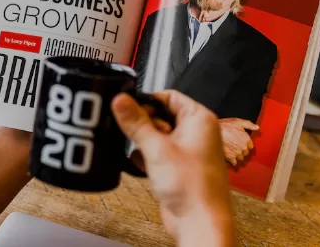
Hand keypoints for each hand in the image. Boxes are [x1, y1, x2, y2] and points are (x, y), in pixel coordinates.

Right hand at [112, 91, 235, 246]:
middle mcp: (195, 133)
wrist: (198, 223)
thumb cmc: (194, 188)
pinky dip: (146, 157)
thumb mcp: (157, 148)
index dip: (148, 101)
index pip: (169, 96)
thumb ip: (136, 122)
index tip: (128, 107)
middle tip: (135, 133)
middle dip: (144, 125)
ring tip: (142, 153)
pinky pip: (156, 153)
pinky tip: (140, 164)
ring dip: (144, 142)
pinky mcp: (177, 167)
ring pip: (157, 135)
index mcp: (199, 119)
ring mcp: (186, 150)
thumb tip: (121, 100)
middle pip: (161, 115)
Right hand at [219, 118, 258, 166]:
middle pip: (245, 153)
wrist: (212, 131)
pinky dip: (232, 161)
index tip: (240, 142)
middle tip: (234, 146)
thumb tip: (257, 127)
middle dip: (241, 150)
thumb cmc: (225, 125)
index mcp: (246, 139)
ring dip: (237, 155)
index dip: (245, 144)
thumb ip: (249, 124)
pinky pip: (234, 163)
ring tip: (231, 150)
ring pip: (240, 158)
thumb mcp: (237, 121)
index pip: (250, 146)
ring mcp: (237, 153)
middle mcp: (243, 147)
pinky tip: (229, 156)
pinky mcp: (230, 157)